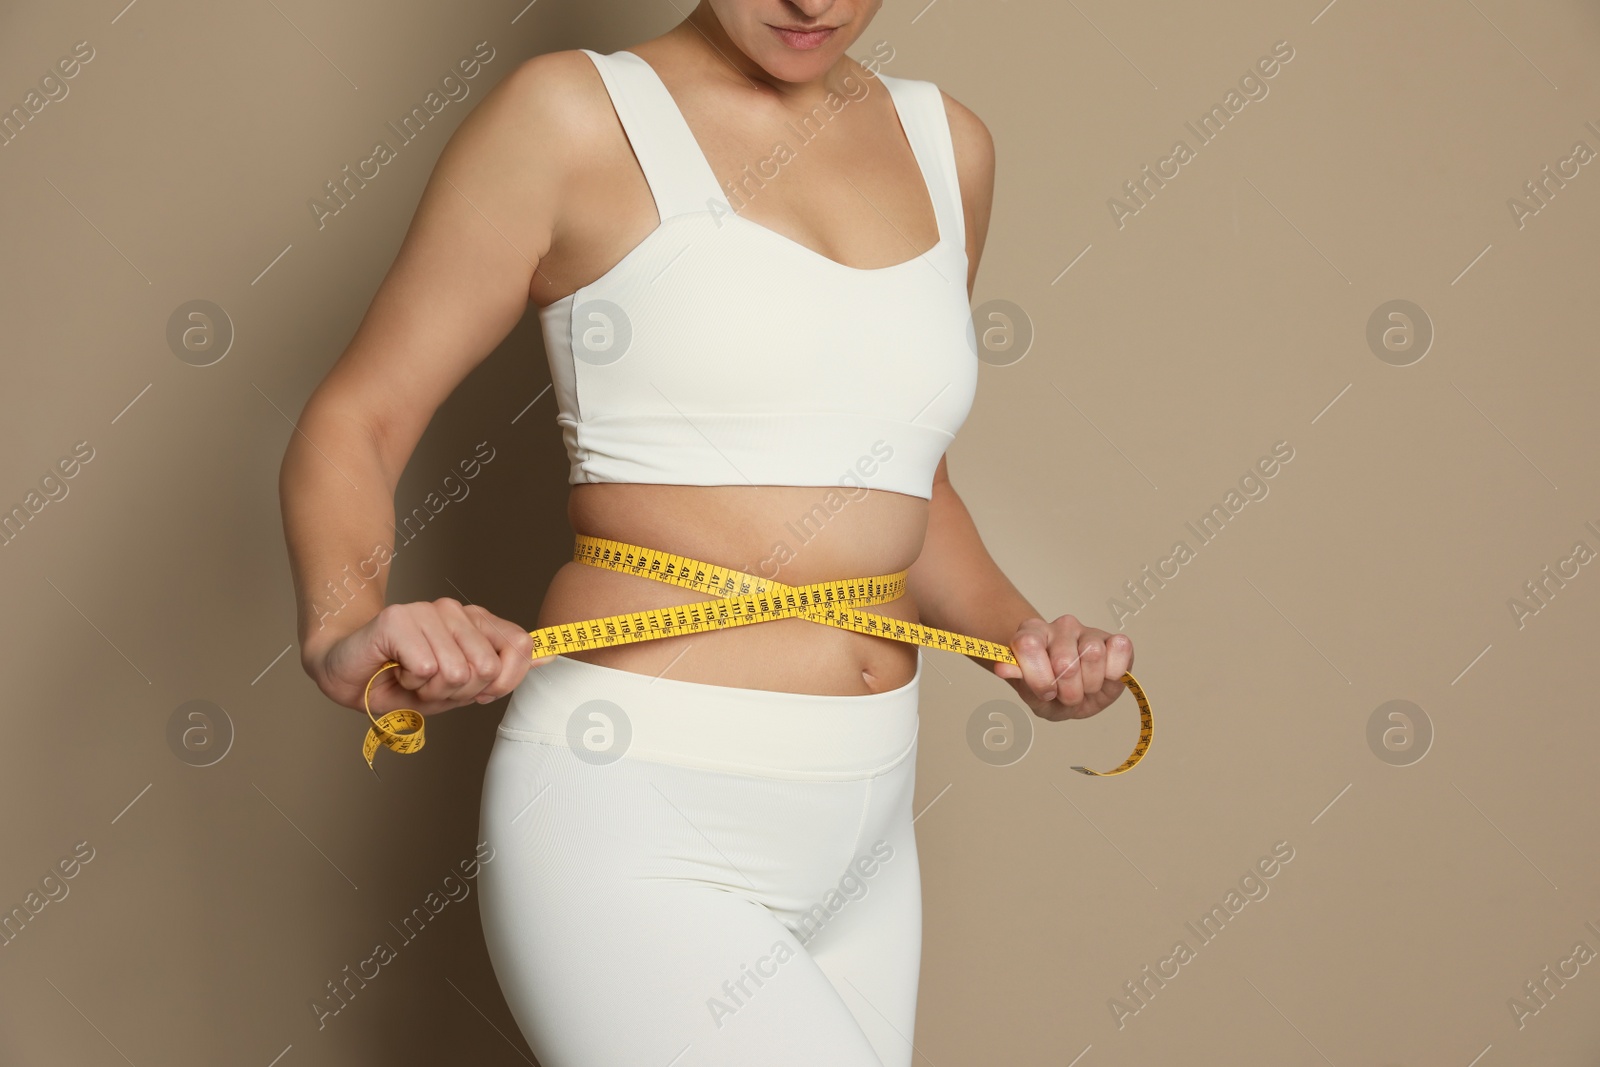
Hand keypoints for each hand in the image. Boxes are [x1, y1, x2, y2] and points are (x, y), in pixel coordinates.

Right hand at [304, 598, 553, 715]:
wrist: (347, 675)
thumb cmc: (402, 681)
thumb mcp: (461, 685)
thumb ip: (504, 669)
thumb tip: (552, 654)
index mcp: (474, 622)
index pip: (518, 646)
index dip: (503, 680)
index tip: (475, 691)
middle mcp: (453, 611)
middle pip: (487, 667)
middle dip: (458, 692)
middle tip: (429, 685)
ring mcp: (426, 611)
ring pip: (456, 671)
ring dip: (430, 690)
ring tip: (410, 678)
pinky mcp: (399, 618)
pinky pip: (426, 668)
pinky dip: (409, 684)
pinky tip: (395, 671)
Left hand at [993, 615, 1132, 720]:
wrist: (1079, 695)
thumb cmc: (1053, 692)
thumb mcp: (1033, 695)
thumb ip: (1020, 679)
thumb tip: (1002, 668)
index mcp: (1032, 634)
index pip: (1027, 645)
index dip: (1039, 678)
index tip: (1046, 693)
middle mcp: (1060, 626)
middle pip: (1064, 660)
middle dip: (1068, 691)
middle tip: (1068, 695)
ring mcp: (1088, 630)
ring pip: (1093, 654)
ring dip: (1091, 684)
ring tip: (1086, 687)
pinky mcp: (1114, 638)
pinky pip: (1120, 649)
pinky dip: (1114, 672)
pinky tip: (1106, 676)